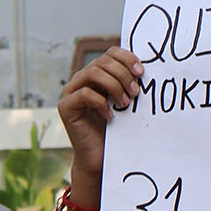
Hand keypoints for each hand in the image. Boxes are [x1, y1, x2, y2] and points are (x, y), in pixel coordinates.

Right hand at [59, 47, 143, 191]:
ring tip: (125, 102)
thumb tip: (144, 69)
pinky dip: (101, 103)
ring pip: (93, 73)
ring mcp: (71, 92)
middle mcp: (81, 79)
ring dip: (114, 86)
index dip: (126, 58)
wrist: (99, 157)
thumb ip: (128, 83)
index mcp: (96, 73)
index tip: (142, 72)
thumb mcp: (124, 101)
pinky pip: (85, 94)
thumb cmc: (115, 129)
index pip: (111, 53)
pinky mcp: (65, 106)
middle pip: (103, 61)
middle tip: (136, 92)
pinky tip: (110, 116)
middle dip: (123, 74)